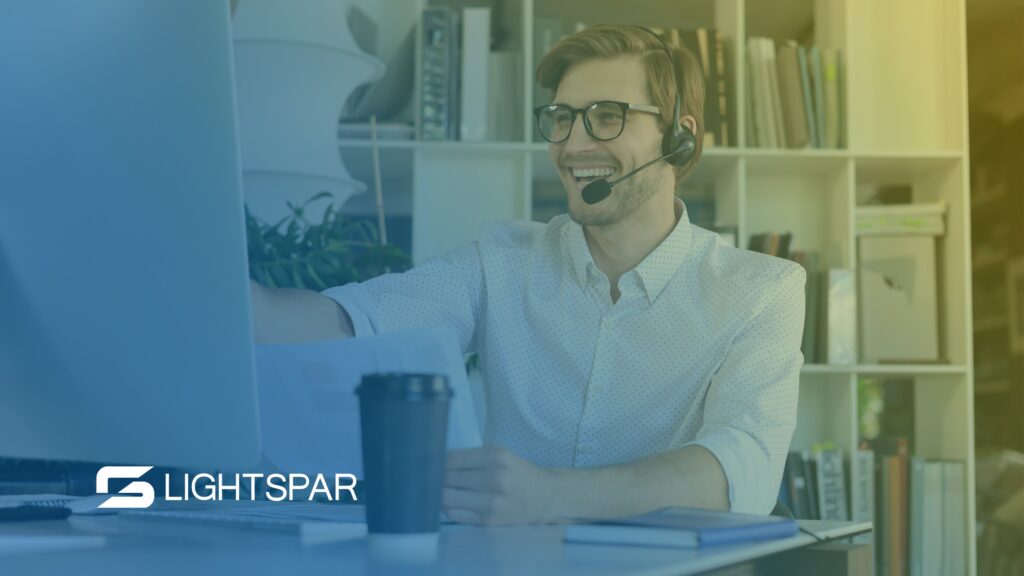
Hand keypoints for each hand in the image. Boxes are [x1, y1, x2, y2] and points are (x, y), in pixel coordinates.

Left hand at [443, 446, 563, 525]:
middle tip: (429, 477)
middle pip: (446, 478)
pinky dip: (447, 507)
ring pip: (446, 497)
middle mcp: (493, 479)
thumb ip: (472, 459)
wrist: (545, 497)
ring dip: (438, 493)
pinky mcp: (488, 520)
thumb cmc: (519, 474)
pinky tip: (451, 502)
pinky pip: (454, 513)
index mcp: (495, 457)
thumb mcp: (500, 455)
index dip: (436, 462)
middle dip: (435, 478)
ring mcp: (490, 502)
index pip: (451, 459)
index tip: (431, 463)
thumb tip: (437, 464)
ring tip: (439, 489)